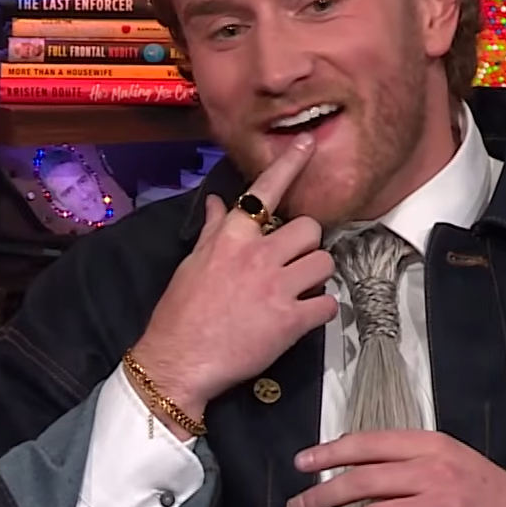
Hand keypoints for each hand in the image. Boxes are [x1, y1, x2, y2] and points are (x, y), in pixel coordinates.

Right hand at [128, 133, 336, 430]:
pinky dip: (322, 311)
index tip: (308, 145)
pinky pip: (328, 304)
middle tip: (293, 263)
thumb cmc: (181, 313)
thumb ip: (214, 231)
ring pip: (324, 262)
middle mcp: (257, 255)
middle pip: (309, 229)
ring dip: (317, 276)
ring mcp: (277, 288)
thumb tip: (219, 201)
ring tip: (300, 289)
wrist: (178, 362)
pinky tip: (305, 317)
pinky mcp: (291, 322)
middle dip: (306, 245)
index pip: (264, 191)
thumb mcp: (192, 263)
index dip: (290, 165)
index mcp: (231, 238)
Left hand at [287, 430, 505, 506]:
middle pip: (365, 480)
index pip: (370, 443)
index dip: (330, 452)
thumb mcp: (450, 459)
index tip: (301, 462)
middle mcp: (435, 472)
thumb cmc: (485, 491)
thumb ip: (409, 459)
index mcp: (432, 445)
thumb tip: (353, 463)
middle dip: (323, 494)